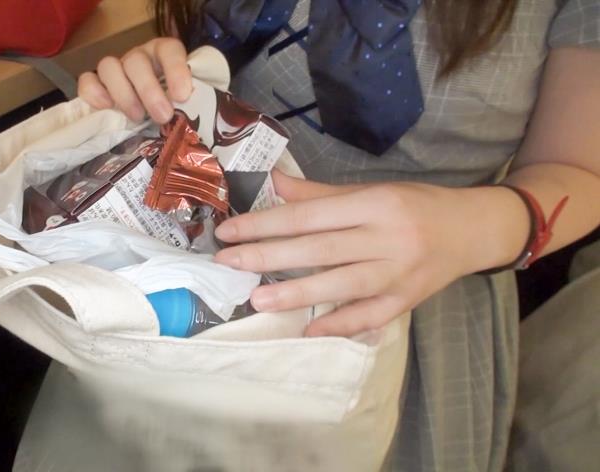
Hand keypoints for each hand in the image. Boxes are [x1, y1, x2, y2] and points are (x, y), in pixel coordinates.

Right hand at [78, 37, 192, 123]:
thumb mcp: (190, 103)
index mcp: (165, 55)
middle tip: (162, 116)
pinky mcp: (98, 85)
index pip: (169, 50)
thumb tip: (205, 117)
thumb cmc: (176, 108)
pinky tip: (106, 108)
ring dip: (123, 94)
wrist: (156, 117)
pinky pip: (87, 80)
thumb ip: (195, 104)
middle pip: (136, 62)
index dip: (176, 70)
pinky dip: (93, 93)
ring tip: (137, 117)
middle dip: (149, 90)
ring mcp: (116, 69)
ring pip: (109, 67)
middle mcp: (139, 58)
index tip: (182, 96)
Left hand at [213, 171, 528, 336]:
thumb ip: (319, 194)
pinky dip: (339, 324)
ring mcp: (399, 272)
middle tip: (228, 263)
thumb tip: (272, 185)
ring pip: (342, 284)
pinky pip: (369, 316)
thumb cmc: (413, 206)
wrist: (472, 230)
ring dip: (297, 293)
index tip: (230, 231)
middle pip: (320, 249)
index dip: (266, 223)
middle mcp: (387, 237)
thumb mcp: (369, 191)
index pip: (309, 215)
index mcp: (374, 203)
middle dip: (269, 256)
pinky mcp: (407, 300)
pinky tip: (307, 330)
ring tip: (258, 300)